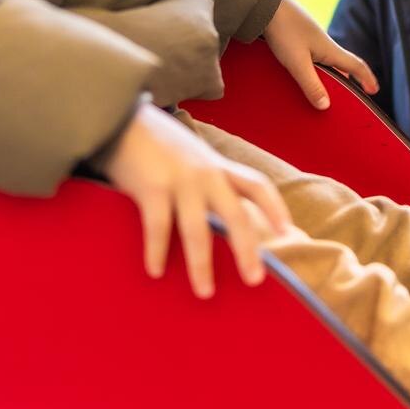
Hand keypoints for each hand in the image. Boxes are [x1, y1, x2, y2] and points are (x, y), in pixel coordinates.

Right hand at [99, 101, 292, 297]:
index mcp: (218, 167)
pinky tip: (156, 272)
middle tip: (255, 280)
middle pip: (235, 215)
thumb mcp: (192, 157)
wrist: (121, 116)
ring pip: (198, 229)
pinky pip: (159, 227)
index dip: (275, 208)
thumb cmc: (157, 144)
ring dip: (202, 264)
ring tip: (205, 292)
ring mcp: (180, 180)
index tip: (288, 231)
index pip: (257, 186)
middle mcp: (206, 174)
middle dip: (247, 249)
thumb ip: (206, 182)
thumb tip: (216, 217)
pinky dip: (158, 252)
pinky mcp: (151, 187)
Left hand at [263, 0, 378, 108]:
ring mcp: (310, 36)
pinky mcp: (297, 33)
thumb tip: (325, 106)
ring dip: (330, 72)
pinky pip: (312, 54)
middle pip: (341, 62)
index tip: (374, 90)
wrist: (265, 3)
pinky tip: (303, 69)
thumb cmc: (283, 31)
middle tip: (350, 93)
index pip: (355, 65)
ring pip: (326, 58)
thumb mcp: (297, 62)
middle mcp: (323, 42)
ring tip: (325, 86)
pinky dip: (315, 66)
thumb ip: (311, 84)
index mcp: (329, 49)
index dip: (366, 78)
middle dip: (348, 78)